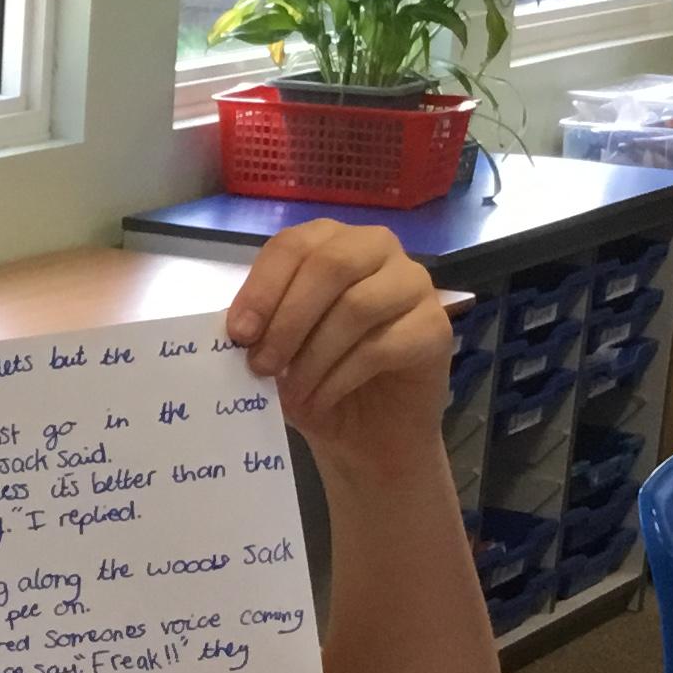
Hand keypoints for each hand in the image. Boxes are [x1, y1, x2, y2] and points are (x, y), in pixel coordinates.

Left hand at [223, 219, 454, 472]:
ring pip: (356, 307)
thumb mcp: (276, 346)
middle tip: (261, 366)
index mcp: (331, 241)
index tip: (238, 334)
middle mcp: (377, 249)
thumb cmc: (315, 377)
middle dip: (287, 320)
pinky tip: (319, 400)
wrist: (366, 431)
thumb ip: (261, 325)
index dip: (262, 288)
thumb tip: (239, 328)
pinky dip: (339, 378)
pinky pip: (381, 346)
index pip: (294, 245)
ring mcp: (413, 284)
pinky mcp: (435, 327)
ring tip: (290, 392)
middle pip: (330, 267)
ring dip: (312, 357)